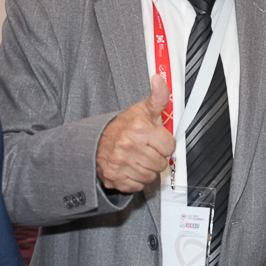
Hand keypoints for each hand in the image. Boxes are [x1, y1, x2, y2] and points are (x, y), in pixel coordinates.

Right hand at [97, 75, 174, 194]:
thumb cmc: (122, 126)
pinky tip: (130, 167)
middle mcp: (128, 145)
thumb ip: (158, 97)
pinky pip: (137, 185)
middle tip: (146, 149)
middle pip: (161, 163)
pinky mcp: (114, 177)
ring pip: (151, 176)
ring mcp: (120, 163)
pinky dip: (136, 179)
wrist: (96, 141)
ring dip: (147, 169)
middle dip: (156, 157)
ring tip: (138, 157)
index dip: (165, 143)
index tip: (156, 140)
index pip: (170, 146)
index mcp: (138, 128)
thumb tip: (160, 79)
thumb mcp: (142, 110)